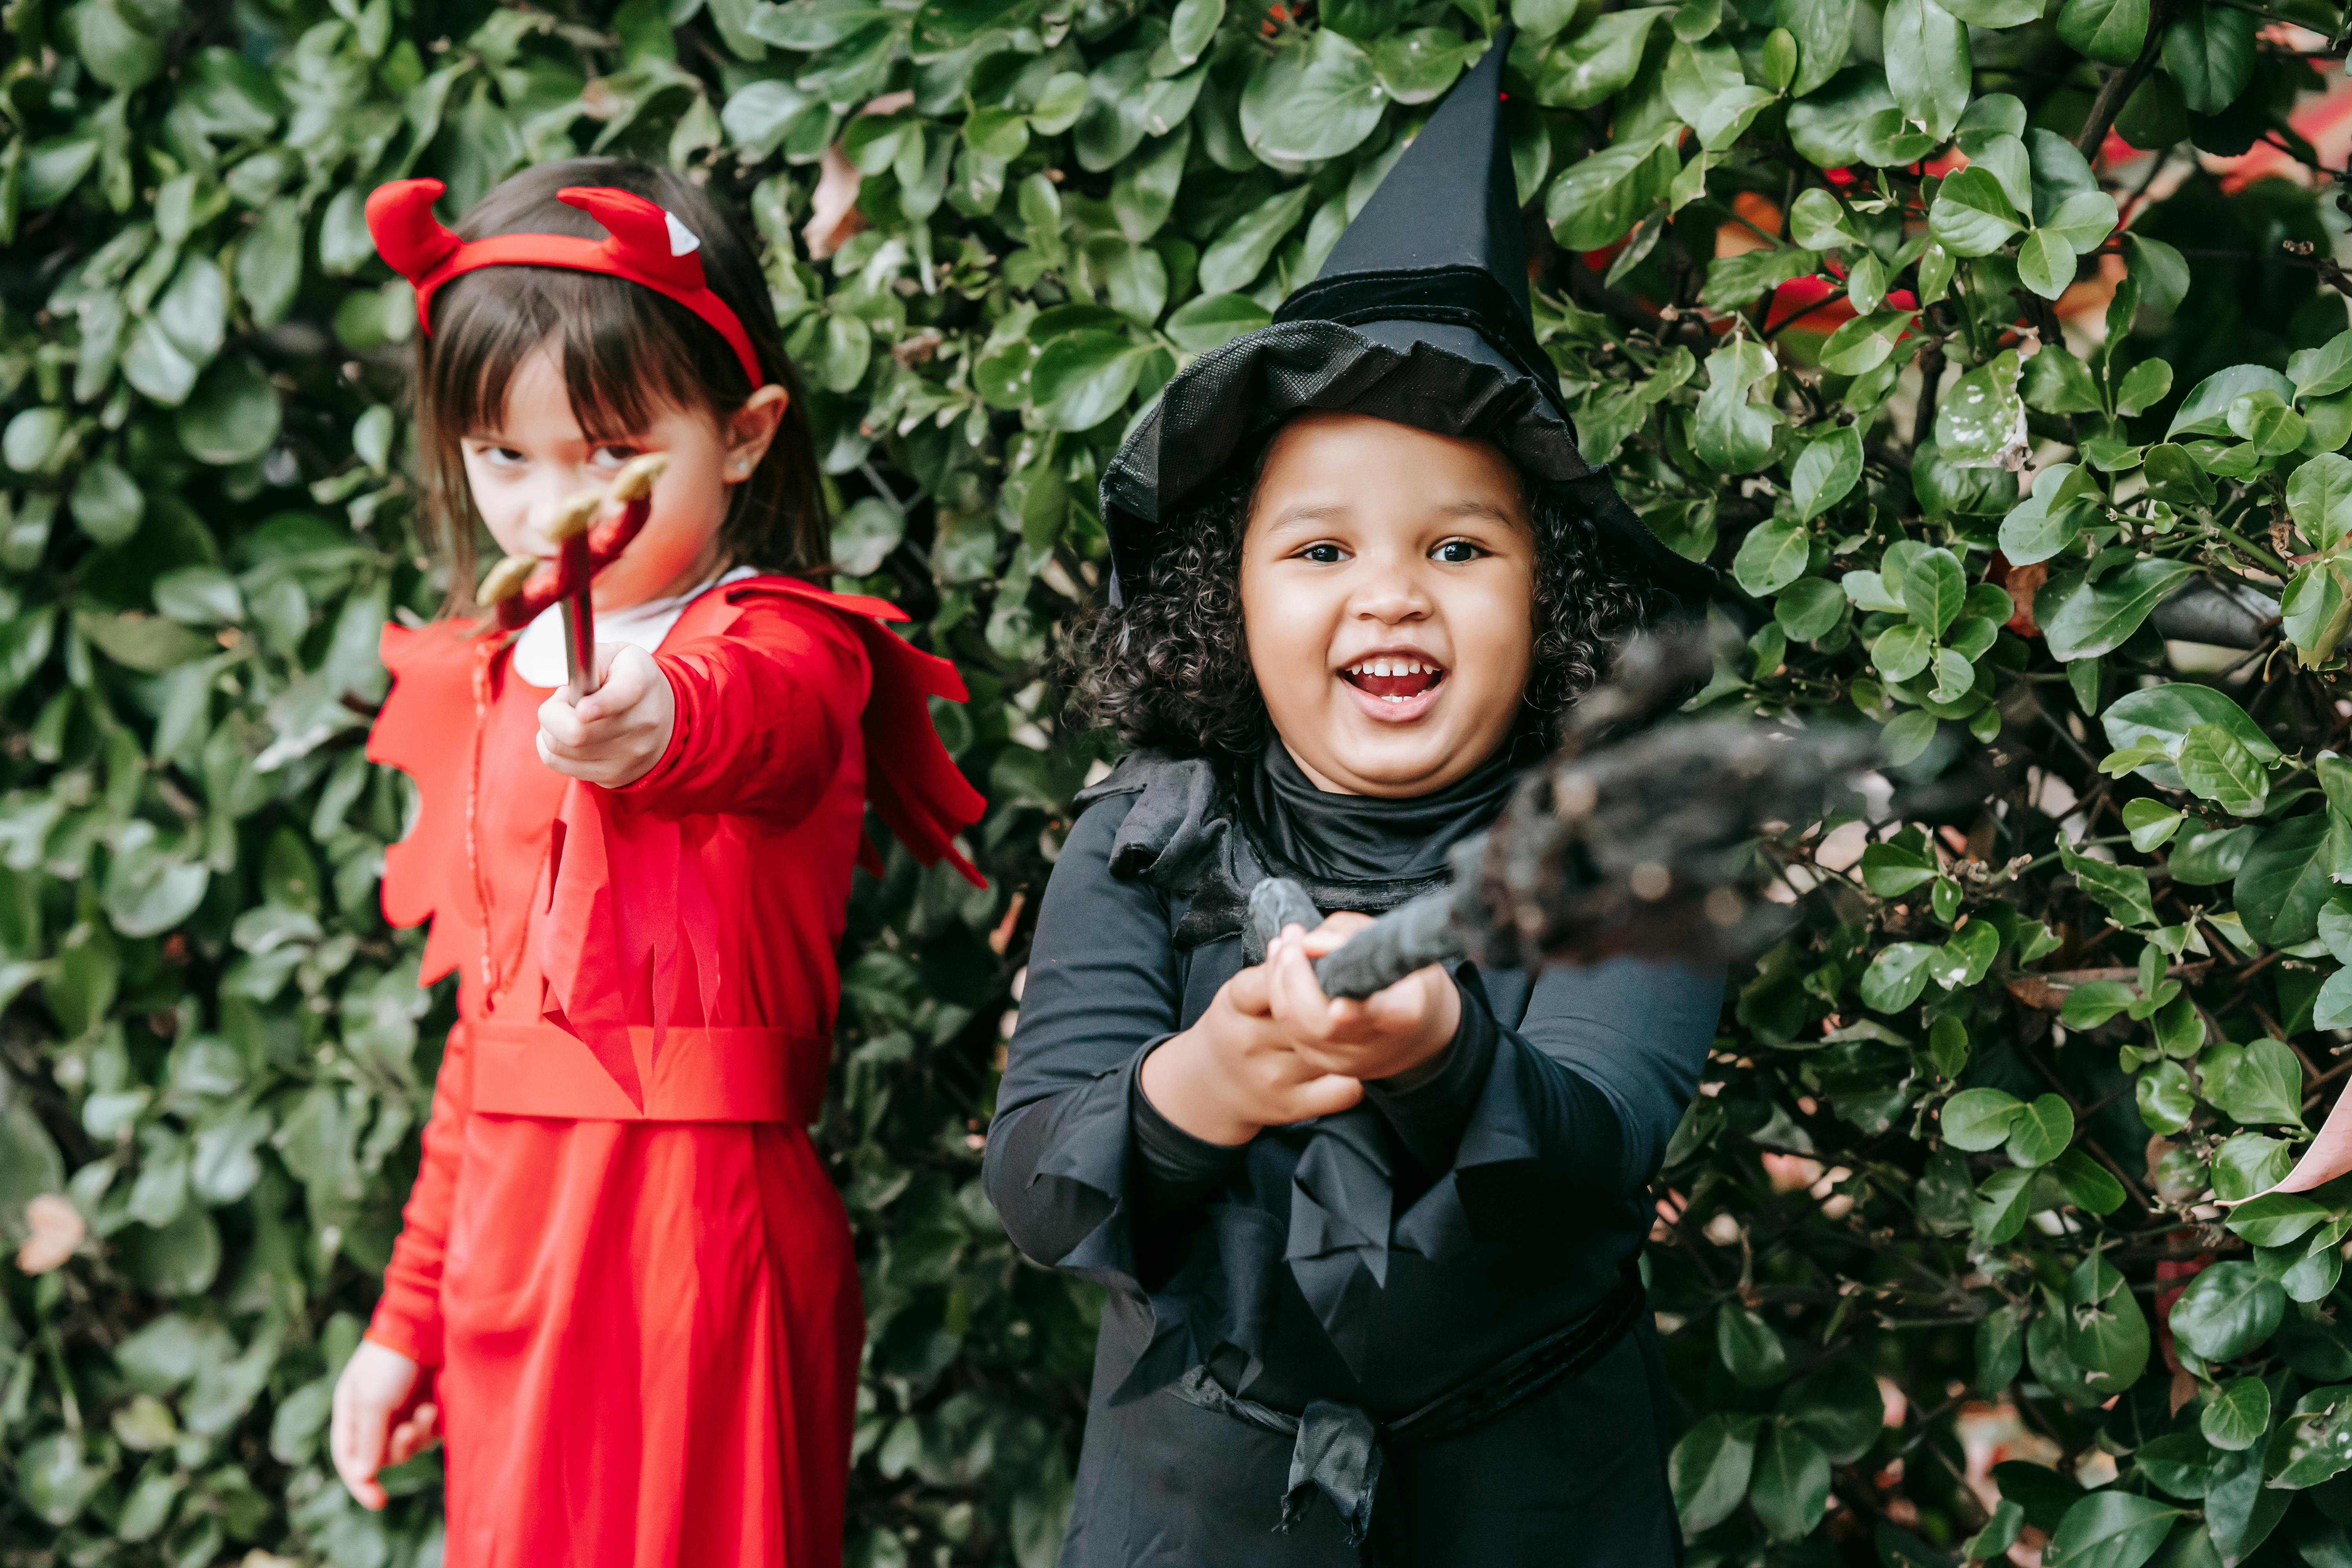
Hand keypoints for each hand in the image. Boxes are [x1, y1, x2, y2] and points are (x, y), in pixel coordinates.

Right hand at [330, 1340, 439, 1510]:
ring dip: (418, 1435)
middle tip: (410, 1429)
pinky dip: (434, 1427)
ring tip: (427, 1410)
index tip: (379, 1502)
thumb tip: (364, 1476)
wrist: (428, 1324)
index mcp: (351, 1411)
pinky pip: (431, 1434)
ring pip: (410, 1447)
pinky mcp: (430, 1404)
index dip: (361, 1483)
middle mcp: (377, 1414)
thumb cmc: (392, 1361)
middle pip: (384, 1457)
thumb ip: (367, 1439)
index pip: (350, 1459)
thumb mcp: (372, 1400)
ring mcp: (404, 1409)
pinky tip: (436, 1406)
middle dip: (399, 1448)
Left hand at [537, 643, 674, 787]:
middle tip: (562, 700)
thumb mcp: (618, 654)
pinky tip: (564, 735)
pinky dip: (551, 747)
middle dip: (551, 713)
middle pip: (577, 733)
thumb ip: (591, 660)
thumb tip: (571, 689)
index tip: (582, 709)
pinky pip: (560, 764)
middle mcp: (641, 725)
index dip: (600, 705)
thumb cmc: (631, 679)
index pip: (623, 696)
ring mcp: (629, 756)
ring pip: (561, 750)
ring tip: (568, 716)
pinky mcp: (615, 776)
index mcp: (640, 684)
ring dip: (550, 729)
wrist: (668, 716)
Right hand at [1140, 928, 1367, 1144]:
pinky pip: (1341, 1091)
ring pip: (1328, 1050)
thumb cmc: (1238, 1027)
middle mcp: (1250, 1042)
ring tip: (1367, 1015)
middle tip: (1359, 981)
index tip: (1315, 950)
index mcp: (1234, 1006)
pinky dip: (1357, 1075)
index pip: (1268, 980)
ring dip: (1355, 1033)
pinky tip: (1359, 1059)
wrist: (1209, 1090)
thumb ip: (1272, 970)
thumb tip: (1304, 936)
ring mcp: (1272, 1077)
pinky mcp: (1292, 1106)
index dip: (1299, 964)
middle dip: (1337, 995)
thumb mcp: (1240, 993)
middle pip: (1305, 1014)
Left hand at [1265, 912, 1460, 1083]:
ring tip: (1282, 945)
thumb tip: (1309, 942)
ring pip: (1299, 1030)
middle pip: (1325, 1026)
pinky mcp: (1326, 1065)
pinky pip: (1291, 1033)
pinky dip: (1279, 998)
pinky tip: (1279, 967)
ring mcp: (1349, 1060)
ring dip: (1280, 983)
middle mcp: (1377, 1045)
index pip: (1386, 1014)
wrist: (1415, 1031)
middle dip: (1296, 979)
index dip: (1359, 1012)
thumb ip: (1349, 937)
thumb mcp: (1390, 944)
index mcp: (1406, 1011)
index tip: (1337, 1008)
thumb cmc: (1402, 977)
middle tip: (1289, 941)